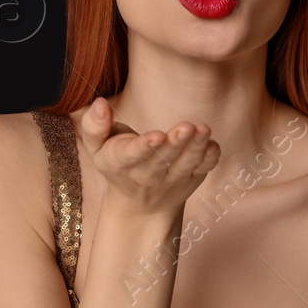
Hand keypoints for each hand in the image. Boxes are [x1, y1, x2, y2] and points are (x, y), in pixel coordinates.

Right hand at [78, 97, 218, 216]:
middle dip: (175, 143)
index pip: (131, 156)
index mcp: (120, 164)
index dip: (143, 147)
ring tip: (203, 130)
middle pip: (162, 159)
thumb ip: (94, 126)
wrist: (139, 204)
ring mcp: (172, 179)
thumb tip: (100, 103)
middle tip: (186, 127)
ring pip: (185, 164)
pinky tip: (213, 145)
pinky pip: (203, 169)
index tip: (156, 136)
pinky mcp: (191, 178)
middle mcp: (147, 175)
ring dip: (195, 148)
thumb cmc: (116, 163)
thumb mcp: (97, 147)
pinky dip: (209, 159)